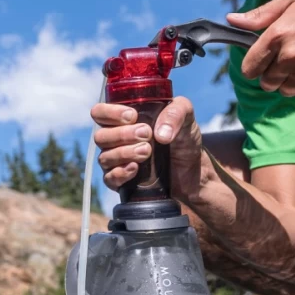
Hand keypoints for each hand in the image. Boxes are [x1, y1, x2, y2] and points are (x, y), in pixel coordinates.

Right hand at [90, 96, 207, 205]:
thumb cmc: (184, 141)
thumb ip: (176, 113)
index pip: (100, 113)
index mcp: (124, 120)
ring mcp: (117, 162)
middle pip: (100, 136)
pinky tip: (135, 169)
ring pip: (104, 157)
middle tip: (146, 134)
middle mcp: (116, 140)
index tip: (132, 116)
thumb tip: (160, 134)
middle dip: (122, 134)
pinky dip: (120, 173)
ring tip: (147, 152)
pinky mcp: (122, 182)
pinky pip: (109, 179)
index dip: (110, 113)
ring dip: (124, 153)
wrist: (194, 172)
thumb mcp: (186, 118)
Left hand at [229, 0, 294, 99]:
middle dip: (272, 74)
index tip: (262, 60)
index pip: (249, 68)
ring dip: (289, 83)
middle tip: (285, 60)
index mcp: (277, 35)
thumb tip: (232, 20)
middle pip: (266, 83)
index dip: (254, 65)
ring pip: (285, 91)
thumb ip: (261, 14)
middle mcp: (290, 55)